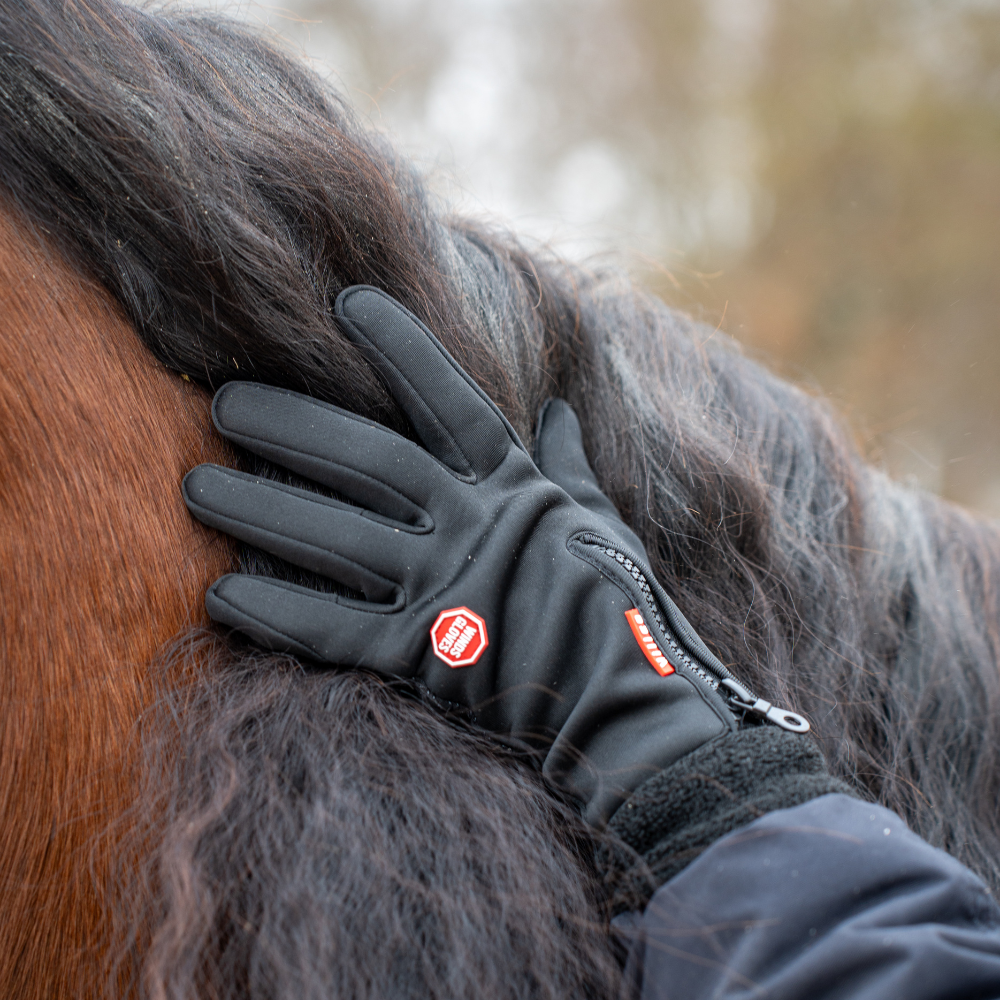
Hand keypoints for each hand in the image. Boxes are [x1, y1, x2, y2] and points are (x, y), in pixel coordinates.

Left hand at [183, 286, 805, 824]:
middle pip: (367, 461)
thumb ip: (571, 463)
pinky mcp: (421, 659)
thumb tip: (561, 409)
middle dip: (290, 425)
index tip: (347, 304)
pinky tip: (220, 592)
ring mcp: (444, 592)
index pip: (449, 401)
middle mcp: (471, 528)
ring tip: (195, 484)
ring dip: (259, 508)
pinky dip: (274, 612)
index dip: (400, 347)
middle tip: (223, 403)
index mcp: (515, 488)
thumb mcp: (602, 522)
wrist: (629, 708)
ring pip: (333, 537)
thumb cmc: (620, 606)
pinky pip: (331, 630)